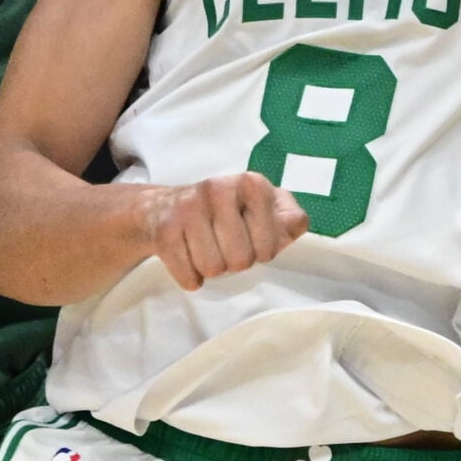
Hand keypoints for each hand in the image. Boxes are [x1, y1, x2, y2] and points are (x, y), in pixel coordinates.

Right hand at [144, 173, 308, 291]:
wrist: (164, 207)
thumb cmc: (224, 213)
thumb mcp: (261, 208)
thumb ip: (287, 218)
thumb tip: (296, 222)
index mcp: (251, 183)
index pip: (270, 247)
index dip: (262, 252)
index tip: (250, 239)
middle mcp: (219, 188)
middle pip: (241, 260)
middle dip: (235, 262)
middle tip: (225, 246)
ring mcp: (189, 207)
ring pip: (213, 269)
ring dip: (211, 269)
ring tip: (206, 249)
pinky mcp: (164, 229)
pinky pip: (188, 276)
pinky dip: (190, 277)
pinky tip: (188, 257)